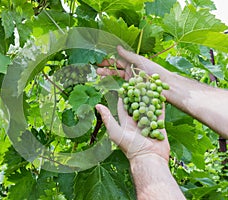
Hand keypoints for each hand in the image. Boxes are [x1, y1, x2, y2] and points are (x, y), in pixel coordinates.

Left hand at [96, 45, 169, 161]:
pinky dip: (159, 103)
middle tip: (137, 81)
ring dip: (148, 95)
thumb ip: (108, 118)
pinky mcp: (158, 125)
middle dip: (137, 93)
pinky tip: (160, 93)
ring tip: (149, 83)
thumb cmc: (129, 147)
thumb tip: (97, 105)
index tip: (123, 85)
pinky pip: (159, 112)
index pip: (123, 107)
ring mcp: (148, 123)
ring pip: (148, 106)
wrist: (148, 158)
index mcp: (126, 123)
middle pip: (136, 104)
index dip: (123, 96)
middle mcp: (136, 122)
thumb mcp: (115, 132)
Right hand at [97, 46, 166, 80]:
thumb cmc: (154, 70)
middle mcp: (129, 70)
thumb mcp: (140, 60)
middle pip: (115, 67)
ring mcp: (129, 79)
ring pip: (115, 75)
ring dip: (106, 73)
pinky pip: (119, 84)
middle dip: (105, 66)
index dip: (108, 58)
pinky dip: (112, 82)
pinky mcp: (130, 87)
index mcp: (132, 62)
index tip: (100, 58)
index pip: (117, 59)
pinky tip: (105, 81)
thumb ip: (128, 55)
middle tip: (95, 66)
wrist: (163, 84)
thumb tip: (117, 47)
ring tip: (98, 72)